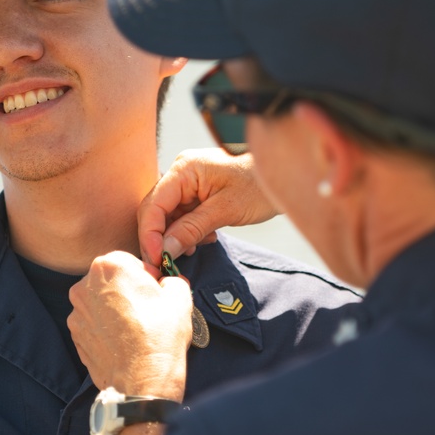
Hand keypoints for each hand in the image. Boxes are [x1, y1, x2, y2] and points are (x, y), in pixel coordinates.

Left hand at [68, 251, 192, 400]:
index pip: (130, 260)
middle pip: (111, 280)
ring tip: (137, 328)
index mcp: (109, 266)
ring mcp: (77, 313)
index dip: (147, 275)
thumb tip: (168, 283)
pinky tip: (124, 341)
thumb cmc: (160, 335)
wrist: (143, 379)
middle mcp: (85, 285)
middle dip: (128, 290)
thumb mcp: (180, 296)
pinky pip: (94, 324)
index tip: (157, 290)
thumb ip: (172, 279)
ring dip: (116, 309)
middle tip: (148, 308)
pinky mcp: (76, 336)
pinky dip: (107, 328)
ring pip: (101, 302)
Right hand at [138, 148, 278, 266]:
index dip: (150, 235)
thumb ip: (192, 229)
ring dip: (178, 237)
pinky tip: (206, 239)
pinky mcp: (198, 193)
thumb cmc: (260, 185)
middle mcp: (181, 173)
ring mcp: (189, 183)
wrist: (284, 177)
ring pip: (169, 217)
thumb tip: (165, 250)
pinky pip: (183, 216)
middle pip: (156, 211)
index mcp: (184, 169)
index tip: (157, 260)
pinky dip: (190, 232)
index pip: (153, 205)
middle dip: (161, 240)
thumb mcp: (226, 210)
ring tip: (197, 248)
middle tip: (167, 265)